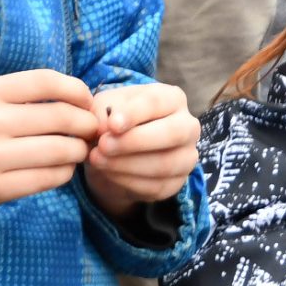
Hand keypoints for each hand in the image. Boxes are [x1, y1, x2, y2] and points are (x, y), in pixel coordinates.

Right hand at [0, 70, 101, 224]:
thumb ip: (17, 97)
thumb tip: (75, 99)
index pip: (50, 82)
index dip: (79, 91)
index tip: (87, 102)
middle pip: (64, 117)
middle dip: (87, 125)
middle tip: (91, 132)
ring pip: (62, 150)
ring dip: (79, 151)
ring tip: (76, 152)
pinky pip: (48, 179)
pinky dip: (63, 173)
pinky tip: (59, 170)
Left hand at [81, 82, 201, 219]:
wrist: (116, 152)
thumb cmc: (115, 120)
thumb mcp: (104, 107)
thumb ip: (104, 112)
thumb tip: (107, 127)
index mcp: (172, 99)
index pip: (156, 102)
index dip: (134, 114)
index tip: (111, 125)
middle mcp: (188, 126)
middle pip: (172, 133)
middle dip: (134, 141)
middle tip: (103, 145)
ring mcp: (186, 157)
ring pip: (165, 164)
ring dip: (127, 164)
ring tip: (98, 160)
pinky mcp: (177, 182)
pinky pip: (157, 186)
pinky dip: (128, 181)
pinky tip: (108, 172)